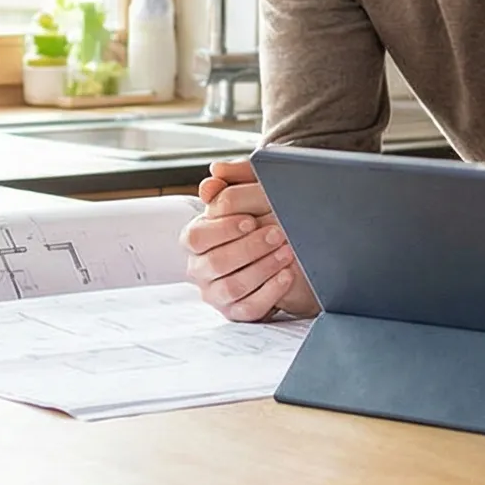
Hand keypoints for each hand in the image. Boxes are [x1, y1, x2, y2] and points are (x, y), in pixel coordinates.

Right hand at [181, 156, 317, 320]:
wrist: (289, 246)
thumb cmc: (262, 216)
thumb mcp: (251, 193)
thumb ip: (234, 180)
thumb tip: (216, 172)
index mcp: (196, 239)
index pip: (196, 237)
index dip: (223, 229)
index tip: (250, 220)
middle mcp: (200, 269)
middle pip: (215, 263)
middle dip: (250, 248)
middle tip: (278, 234)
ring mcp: (216, 294)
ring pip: (233, 287)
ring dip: (263, 268)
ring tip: (287, 252)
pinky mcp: (236, 312)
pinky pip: (249, 308)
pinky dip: (270, 292)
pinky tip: (287, 275)